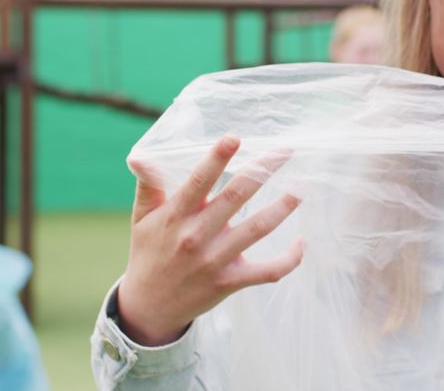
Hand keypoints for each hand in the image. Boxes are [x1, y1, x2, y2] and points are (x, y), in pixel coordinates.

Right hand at [117, 134, 303, 345]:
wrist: (149, 306)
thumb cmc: (148, 253)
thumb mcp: (141, 217)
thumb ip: (148, 185)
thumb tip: (141, 156)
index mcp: (175, 215)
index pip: (198, 181)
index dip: (217, 159)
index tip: (234, 137)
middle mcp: (196, 236)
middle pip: (236, 197)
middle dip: (262, 170)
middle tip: (285, 150)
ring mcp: (215, 260)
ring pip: (257, 229)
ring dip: (283, 207)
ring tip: (302, 188)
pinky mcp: (230, 282)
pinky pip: (267, 271)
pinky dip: (289, 259)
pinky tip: (301, 242)